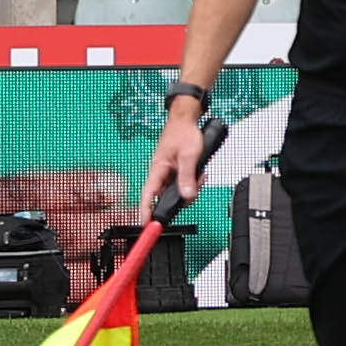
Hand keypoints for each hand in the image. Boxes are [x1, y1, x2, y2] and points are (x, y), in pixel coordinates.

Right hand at [146, 96, 211, 211]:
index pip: (147, 197)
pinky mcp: (175, 170)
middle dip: (182, 197)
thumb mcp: (189, 156)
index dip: (146, 213)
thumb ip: (187, 177)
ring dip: (190, 187)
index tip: (148, 226)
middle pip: (166, 197)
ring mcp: (168, 172)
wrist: (186, 119)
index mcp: (157, 170)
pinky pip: (183, 183)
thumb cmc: (183, 133)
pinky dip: (192, 181)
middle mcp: (160, 174)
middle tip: (194, 188)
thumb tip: (187, 196)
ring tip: (199, 175)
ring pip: (177, 191)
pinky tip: (200, 173)